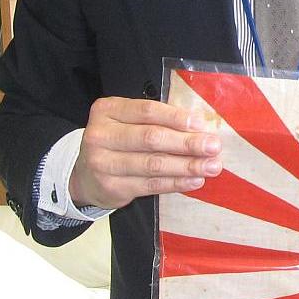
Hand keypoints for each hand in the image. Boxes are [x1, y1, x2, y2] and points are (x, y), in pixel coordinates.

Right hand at [69, 96, 222, 209]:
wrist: (84, 176)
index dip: (176, 118)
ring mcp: (103, 163)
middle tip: (214, 147)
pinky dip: (176, 183)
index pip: (147, 111)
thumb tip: (201, 127)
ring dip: (187, 166)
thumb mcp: (128, 122)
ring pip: (153, 164)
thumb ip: (157, 120)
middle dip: (187, 143)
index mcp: (107, 110)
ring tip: (211, 166)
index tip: (202, 124)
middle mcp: (100, 135)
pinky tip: (194, 180)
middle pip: (151, 138)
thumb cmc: (118, 141)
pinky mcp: (111, 187)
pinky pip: (151, 185)